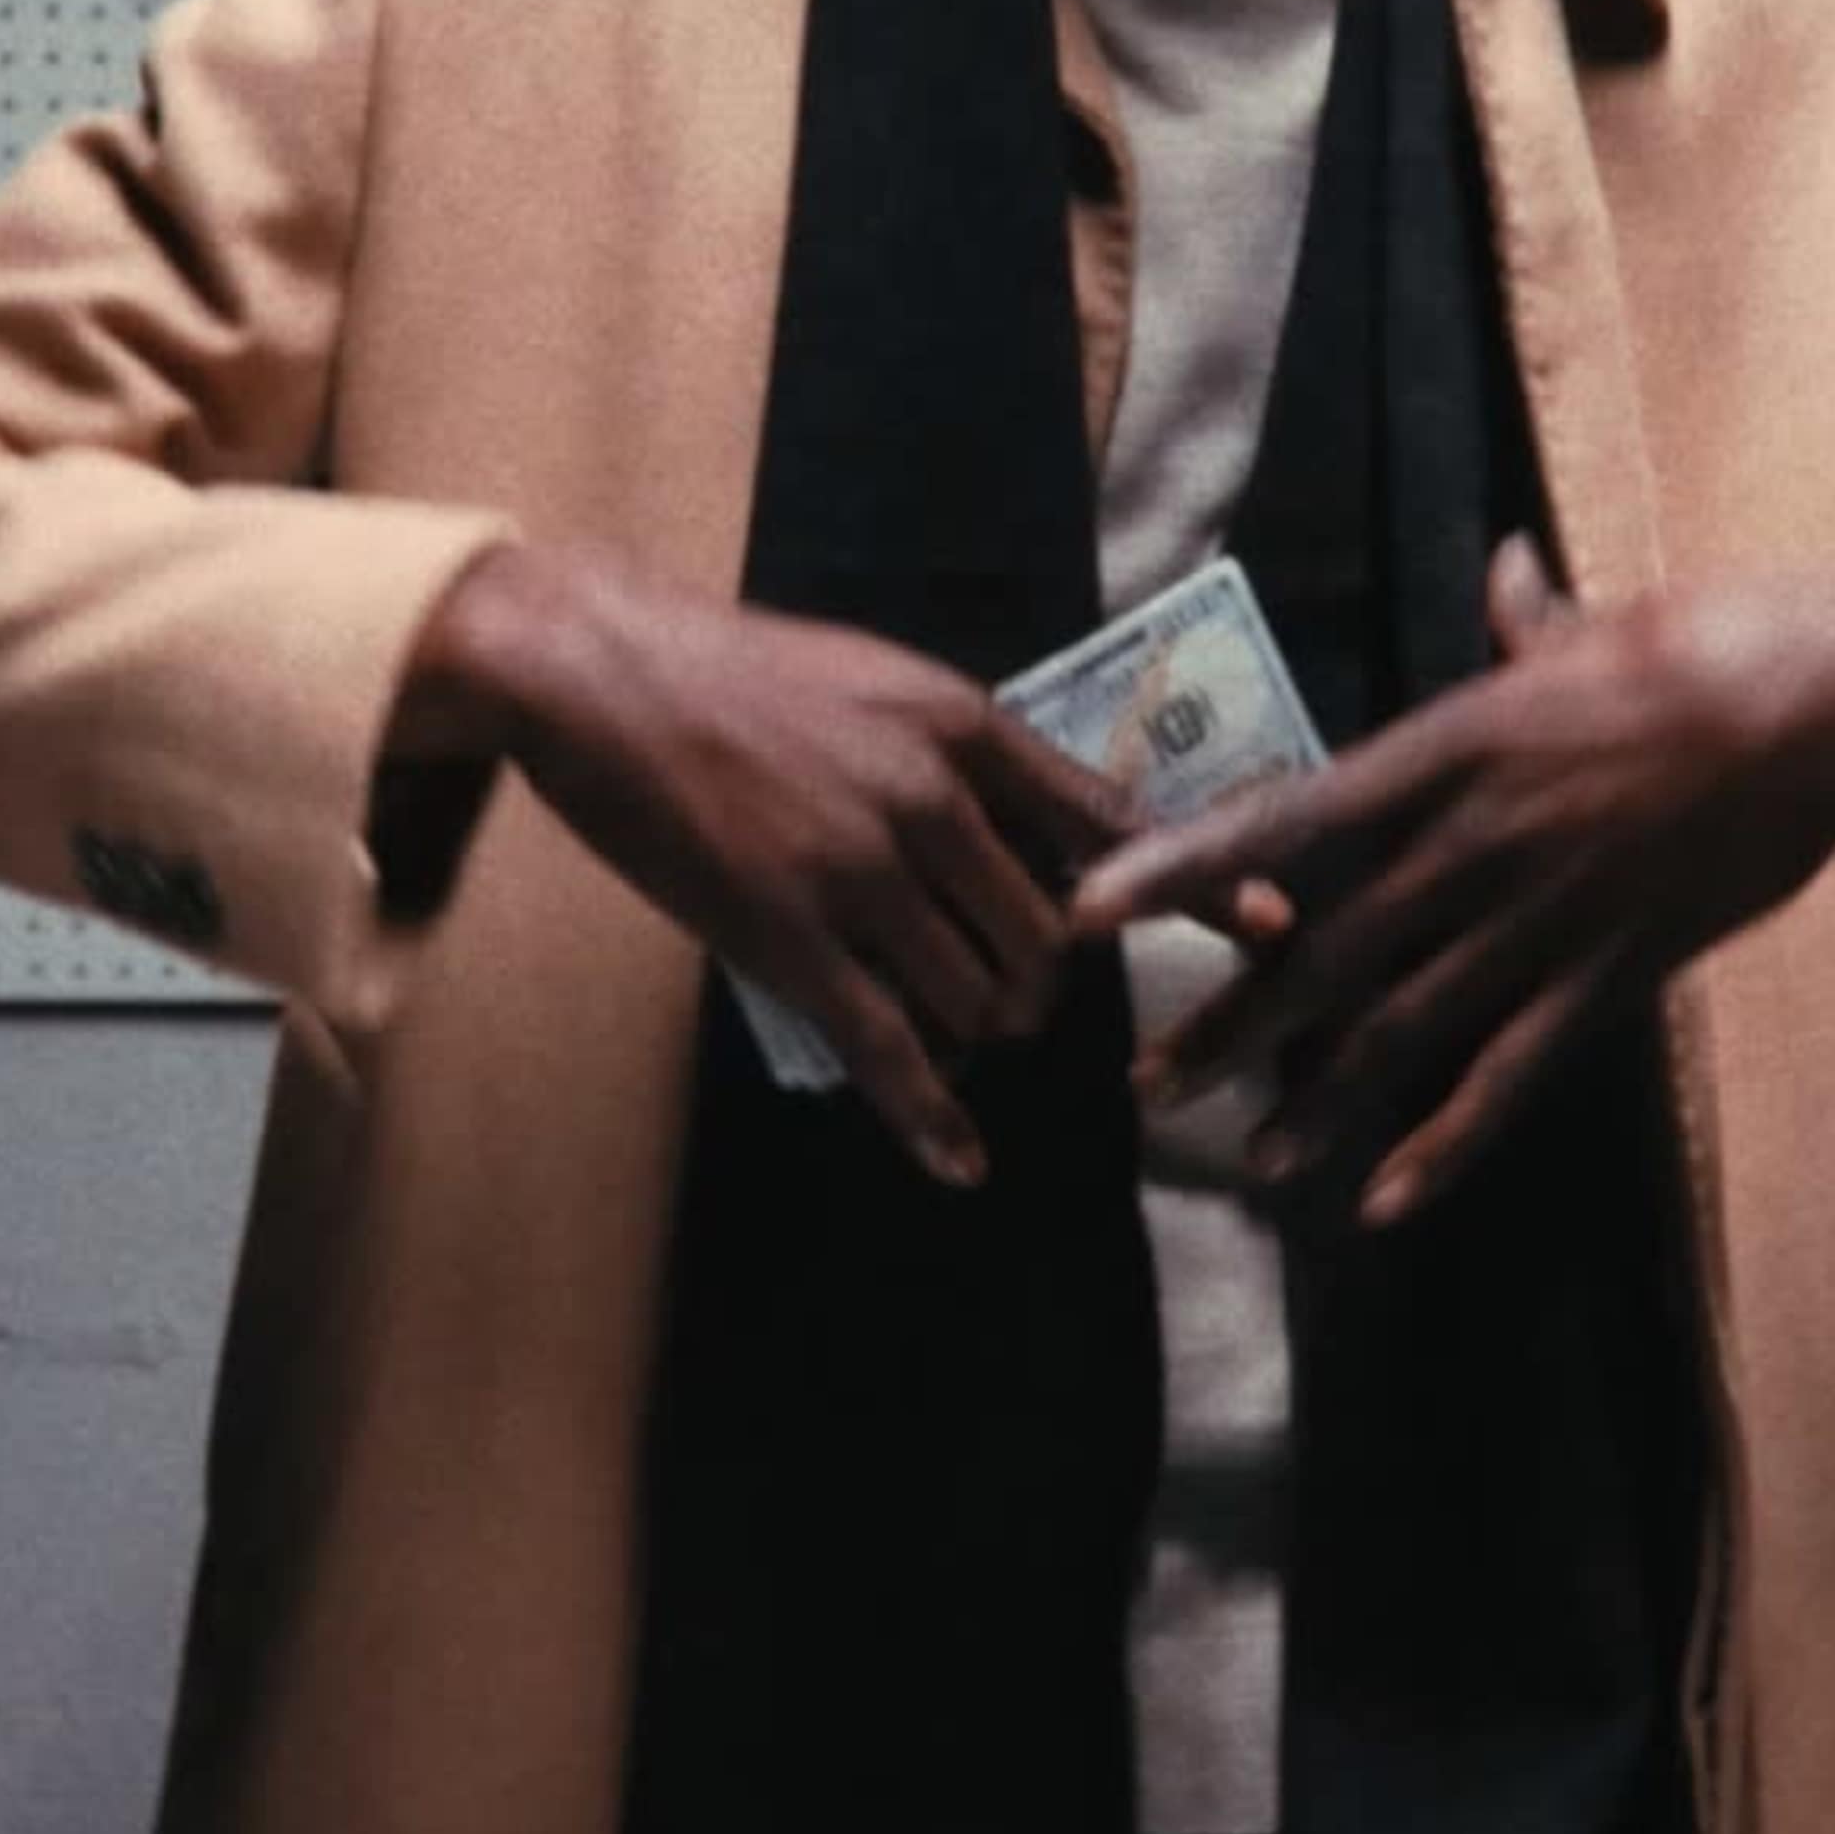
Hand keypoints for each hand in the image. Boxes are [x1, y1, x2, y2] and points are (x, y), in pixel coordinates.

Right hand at [396, 534, 1125, 1188]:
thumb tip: (1044, 820)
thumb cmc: (734, 671)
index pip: (1106, 826)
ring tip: (945, 1031)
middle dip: (1038, 983)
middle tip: (1007, 991)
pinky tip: (960, 1162)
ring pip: (979, 1001)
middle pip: (1048, 939)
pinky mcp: (790, 940)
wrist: (602, 672)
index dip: (1172, 890)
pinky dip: (932, 1117)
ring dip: (975, 1032)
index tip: (1232, 930)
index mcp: (962, 728)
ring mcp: (861, 875)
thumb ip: (965, 747)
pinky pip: (887, 1049)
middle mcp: (930, 801)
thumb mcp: (882, 676)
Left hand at [1067, 544, 1834, 1228]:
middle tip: (1144, 1083)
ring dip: (1318, 1101)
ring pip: (1404, 1026)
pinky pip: (1514, 1074)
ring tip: (1247, 1163)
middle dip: (1229, 1023)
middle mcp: (1478, 842)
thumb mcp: (1604, 627)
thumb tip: (1507, 570)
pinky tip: (1388, 1201)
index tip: (1091, 905)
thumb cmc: (1719, 645)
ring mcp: (1545, 917)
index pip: (1286, 819)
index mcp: (1452, 746)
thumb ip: (1534, 621)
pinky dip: (1449, 1143)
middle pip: (1326, 949)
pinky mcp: (1613, 973)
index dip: (1180, 868)